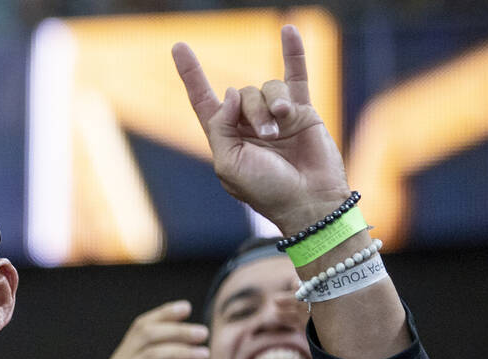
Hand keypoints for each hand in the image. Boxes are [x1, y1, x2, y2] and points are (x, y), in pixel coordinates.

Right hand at [89, 300, 209, 358]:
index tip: (186, 307)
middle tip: (203, 333)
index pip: (140, 326)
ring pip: (151, 356)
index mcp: (122, 356)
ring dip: (181, 351)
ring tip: (203, 354)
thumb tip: (190, 354)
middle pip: (147, 335)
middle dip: (177, 331)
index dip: (163, 314)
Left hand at [173, 25, 349, 233]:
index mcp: (225, 137)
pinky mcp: (302, 112)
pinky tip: (288, 28)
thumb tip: (233, 92)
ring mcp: (275, 116)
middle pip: (242, 94)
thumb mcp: (228, 164)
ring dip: (273, 106)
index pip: (204, 100)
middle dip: (252, 111)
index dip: (191, 75)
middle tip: (267, 135)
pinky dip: (293, 52)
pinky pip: (297, 76)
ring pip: (268, 88)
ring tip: (283, 128)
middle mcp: (248, 124)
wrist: (308, 200)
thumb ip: (221, 127)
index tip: (179, 47)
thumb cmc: (265, 190)